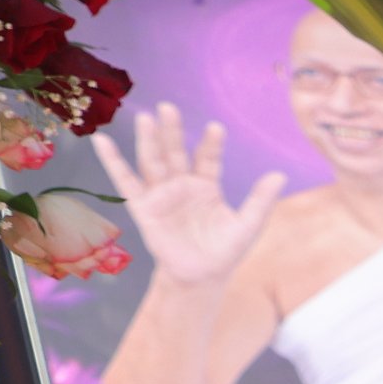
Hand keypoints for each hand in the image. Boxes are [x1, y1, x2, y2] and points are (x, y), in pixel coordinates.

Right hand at [90, 104, 283, 288]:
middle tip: (168, 107)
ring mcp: (161, 194)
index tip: (215, 127)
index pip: (208, 158)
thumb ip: (260, 200)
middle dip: (172, 131)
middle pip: (175, 152)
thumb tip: (280, 175)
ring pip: (152, 161)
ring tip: (145, 118)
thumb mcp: (248, 224)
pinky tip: (102, 141)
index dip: (211, 144)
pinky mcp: (143, 207)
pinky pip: (125, 181)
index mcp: (206, 185)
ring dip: (148, 141)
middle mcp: (182, 184)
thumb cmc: (225, 250)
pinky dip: (113, 161)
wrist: (202, 276)